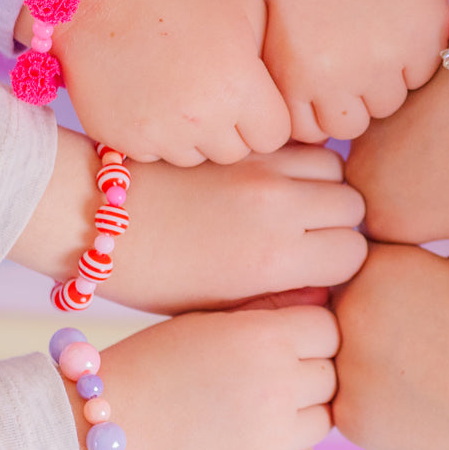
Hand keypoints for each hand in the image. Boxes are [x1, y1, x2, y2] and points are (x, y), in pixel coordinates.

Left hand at [11, 130, 367, 314]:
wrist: (94, 217)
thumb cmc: (155, 277)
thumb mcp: (221, 308)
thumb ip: (283, 297)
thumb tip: (323, 288)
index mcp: (273, 260)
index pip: (354, 252)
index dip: (340, 264)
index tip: (316, 269)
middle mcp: (277, 208)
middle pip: (353, 205)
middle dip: (338, 222)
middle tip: (309, 234)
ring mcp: (261, 167)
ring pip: (334, 166)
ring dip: (324, 184)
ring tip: (295, 202)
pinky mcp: (242, 142)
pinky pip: (298, 141)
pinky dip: (298, 159)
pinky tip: (274, 178)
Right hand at [21, 0, 290, 164]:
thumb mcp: (246, 8)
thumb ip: (276, 57)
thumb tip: (294, 98)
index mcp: (240, 86)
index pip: (277, 135)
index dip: (268, 115)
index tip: (253, 95)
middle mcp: (202, 119)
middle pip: (240, 152)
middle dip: (235, 128)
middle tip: (216, 92)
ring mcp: (159, 135)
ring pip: (199, 159)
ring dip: (198, 136)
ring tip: (183, 92)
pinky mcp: (123, 142)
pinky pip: (158, 156)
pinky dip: (159, 135)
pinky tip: (153, 98)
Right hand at [67, 304, 338, 449]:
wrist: (104, 434)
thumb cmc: (154, 363)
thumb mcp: (209, 320)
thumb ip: (268, 312)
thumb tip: (324, 303)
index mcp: (264, 338)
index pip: (328, 327)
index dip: (308, 330)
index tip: (281, 337)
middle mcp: (278, 386)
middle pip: (330, 372)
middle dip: (305, 369)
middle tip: (263, 374)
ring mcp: (276, 439)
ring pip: (323, 416)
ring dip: (299, 409)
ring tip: (249, 406)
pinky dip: (284, 446)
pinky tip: (241, 435)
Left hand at [263, 0, 448, 142]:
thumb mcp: (280, 28)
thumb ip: (288, 82)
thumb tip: (306, 138)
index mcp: (291, 71)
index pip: (308, 132)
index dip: (318, 108)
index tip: (322, 78)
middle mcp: (334, 75)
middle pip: (351, 126)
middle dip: (353, 100)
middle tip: (352, 55)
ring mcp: (382, 63)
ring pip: (389, 106)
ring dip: (386, 79)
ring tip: (374, 32)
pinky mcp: (424, 46)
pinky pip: (421, 78)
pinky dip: (416, 57)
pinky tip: (398, 22)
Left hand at [333, 243, 448, 449]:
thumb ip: (410, 260)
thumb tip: (373, 264)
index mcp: (378, 264)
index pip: (348, 260)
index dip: (378, 276)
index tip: (409, 297)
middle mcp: (351, 311)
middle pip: (332, 306)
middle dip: (360, 316)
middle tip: (409, 338)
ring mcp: (345, 368)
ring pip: (331, 354)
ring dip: (359, 359)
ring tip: (414, 371)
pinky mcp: (350, 418)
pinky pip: (343, 400)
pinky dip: (371, 402)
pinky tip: (414, 403)